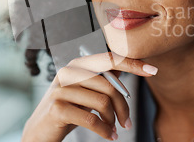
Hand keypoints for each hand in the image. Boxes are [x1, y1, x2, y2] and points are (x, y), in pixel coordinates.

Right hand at [21, 51, 158, 141]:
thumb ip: (102, 80)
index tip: (153, 70)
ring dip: (113, 120)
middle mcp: (68, 72)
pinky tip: (109, 135)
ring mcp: (61, 90)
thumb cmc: (68, 110)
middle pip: (109, 85)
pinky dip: (105, 130)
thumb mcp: (85, 91)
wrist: (40, 131)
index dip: (132, 64)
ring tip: (115, 129)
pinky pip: (92, 119)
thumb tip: (131, 69)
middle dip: (124, 107)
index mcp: (77, 64)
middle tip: (128, 123)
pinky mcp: (57, 108)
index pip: (110, 59)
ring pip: (102, 102)